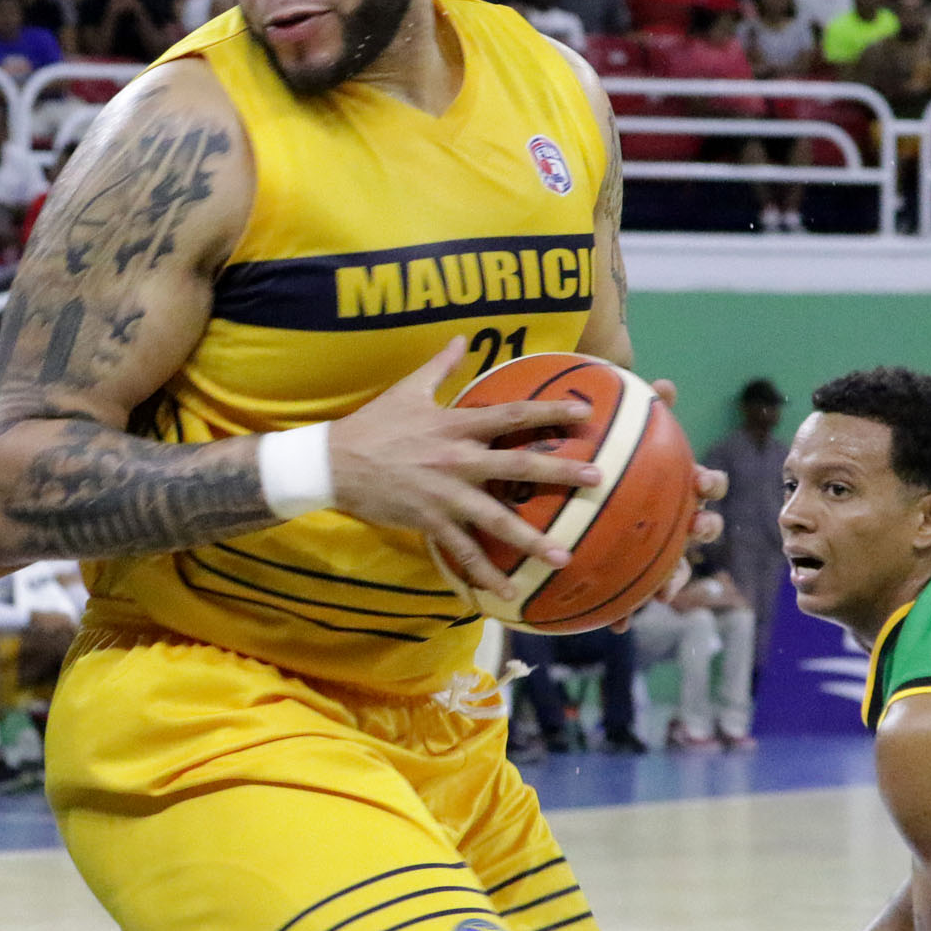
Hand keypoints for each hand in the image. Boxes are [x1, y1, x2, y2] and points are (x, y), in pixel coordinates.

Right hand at [329, 337, 603, 596]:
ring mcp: (445, 494)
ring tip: (565, 555)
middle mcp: (457, 459)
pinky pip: (463, 552)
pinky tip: (508, 592)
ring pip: (497, 519)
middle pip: (518, 465)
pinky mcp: (430, 521)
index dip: (550, 411)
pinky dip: (485, 573)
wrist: (333, 464)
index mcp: (455, 424)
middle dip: (561, 473)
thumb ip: (441, 366)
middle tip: (597, 479)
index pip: (513, 414)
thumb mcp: (407, 389)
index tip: (585, 412)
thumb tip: (462, 338)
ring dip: (533, 540)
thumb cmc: (372, 425)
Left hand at [607, 381, 726, 626]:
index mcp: (674, 485)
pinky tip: (618, 626)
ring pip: (674, 567)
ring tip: (665, 590)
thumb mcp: (622, 431)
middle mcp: (673, 517)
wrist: (586, 480)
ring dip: (673, 579)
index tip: (699, 482)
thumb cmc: (609, 455)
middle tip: (696, 526)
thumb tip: (664, 383)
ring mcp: (655, 548)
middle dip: (703, 530)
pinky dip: (628, 611)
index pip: (704, 484)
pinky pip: (632, 596)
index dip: (708, 485)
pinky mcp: (629, 574)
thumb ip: (643, 409)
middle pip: (701, 526)